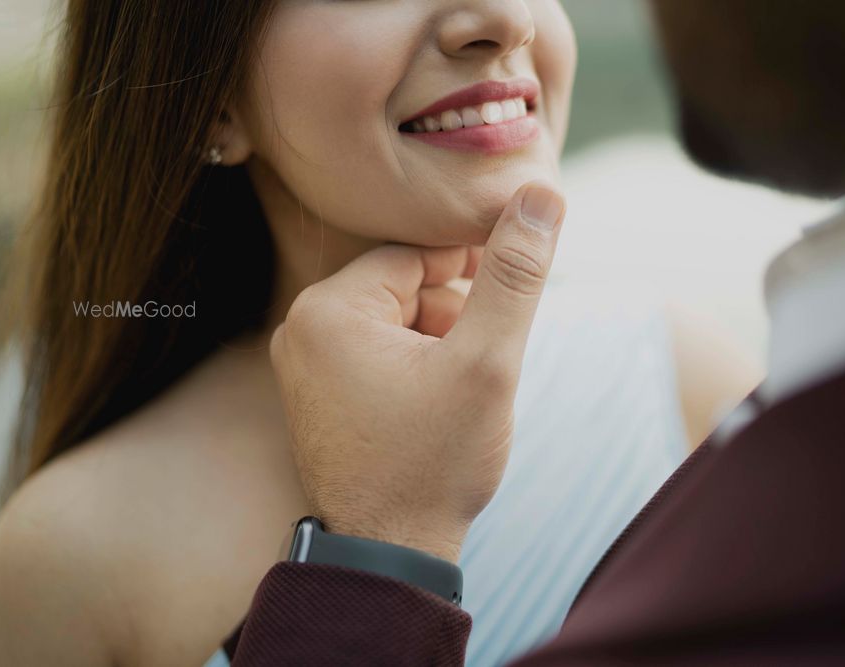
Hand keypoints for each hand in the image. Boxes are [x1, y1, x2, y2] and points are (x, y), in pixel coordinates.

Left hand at [270, 183, 564, 561]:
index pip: (417, 255)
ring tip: (463, 393)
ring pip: (394, 321)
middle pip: (404, 286)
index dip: (472, 272)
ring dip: (439, 342)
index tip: (508, 299)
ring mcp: (305, 365)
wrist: (389, 553)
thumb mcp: (486, 362)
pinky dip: (416, 366)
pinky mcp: (318, 394)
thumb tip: (543, 196)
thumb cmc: (433, 462)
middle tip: (484, 365)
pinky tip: (439, 406)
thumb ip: (514, 274)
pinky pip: (377, 353)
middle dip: (456, 316)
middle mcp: (301, 329)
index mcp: (328, 309)